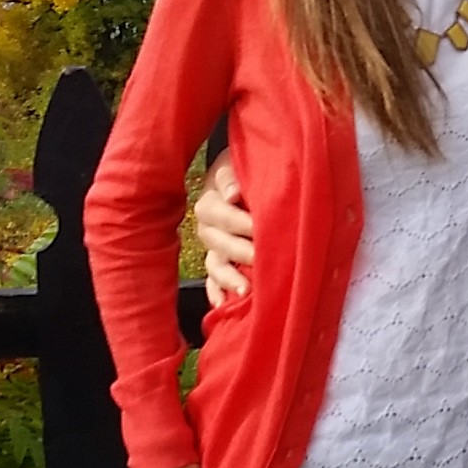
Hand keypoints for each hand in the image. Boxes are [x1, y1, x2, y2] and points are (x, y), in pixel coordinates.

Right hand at [196, 156, 254, 308]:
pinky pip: (212, 279)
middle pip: (214, 239)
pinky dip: (217, 292)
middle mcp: (208, 223)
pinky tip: (222, 305)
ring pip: (214, 262)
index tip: (252, 225)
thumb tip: (231, 195)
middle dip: (237, 248)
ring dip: (227, 277)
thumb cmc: (249, 167)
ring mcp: (213, 244)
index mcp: (212, 195)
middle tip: (258, 256)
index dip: (233, 217)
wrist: (249, 174)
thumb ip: (233, 175)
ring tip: (244, 289)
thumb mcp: (241, 162)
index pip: (216, 209)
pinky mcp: (218, 260)